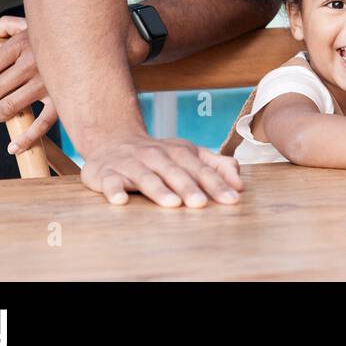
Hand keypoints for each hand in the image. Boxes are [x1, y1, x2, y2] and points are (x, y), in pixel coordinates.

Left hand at [0, 16, 59, 152]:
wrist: (90, 36)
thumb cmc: (56, 32)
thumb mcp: (29, 23)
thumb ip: (4, 27)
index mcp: (21, 44)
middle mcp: (32, 64)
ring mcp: (47, 84)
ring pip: (9, 107)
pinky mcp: (61, 99)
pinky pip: (41, 124)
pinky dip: (26, 139)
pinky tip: (13, 147)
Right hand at [79, 133, 243, 206]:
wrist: (112, 141)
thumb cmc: (159, 156)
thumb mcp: (189, 155)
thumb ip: (216, 166)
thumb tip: (240, 183)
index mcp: (179, 152)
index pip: (201, 169)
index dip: (218, 183)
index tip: (233, 199)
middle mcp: (156, 156)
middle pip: (175, 172)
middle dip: (190, 188)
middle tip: (203, 204)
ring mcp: (130, 164)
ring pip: (146, 177)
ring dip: (159, 190)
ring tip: (172, 204)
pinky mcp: (106, 173)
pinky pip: (110, 181)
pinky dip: (114, 190)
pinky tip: (120, 201)